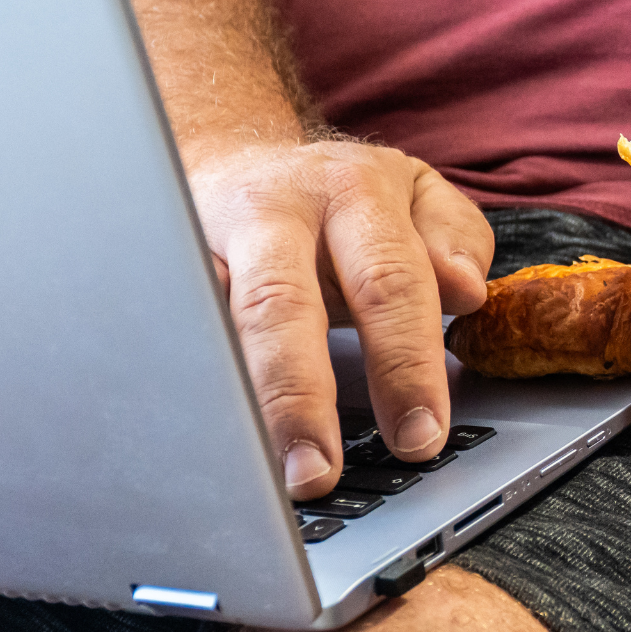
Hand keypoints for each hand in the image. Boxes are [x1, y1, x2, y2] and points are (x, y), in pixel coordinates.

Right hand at [188, 141, 493, 498]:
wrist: (241, 157)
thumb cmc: (343, 197)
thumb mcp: (419, 196)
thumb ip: (456, 239)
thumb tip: (466, 290)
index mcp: (355, 190)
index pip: (389, 282)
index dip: (405, 364)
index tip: (420, 435)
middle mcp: (276, 210)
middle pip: (282, 306)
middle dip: (301, 399)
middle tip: (318, 474)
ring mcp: (209, 239)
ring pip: (215, 323)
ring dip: (237, 404)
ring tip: (255, 473)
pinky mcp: (164, 271)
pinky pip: (177, 335)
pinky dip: (190, 389)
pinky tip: (205, 441)